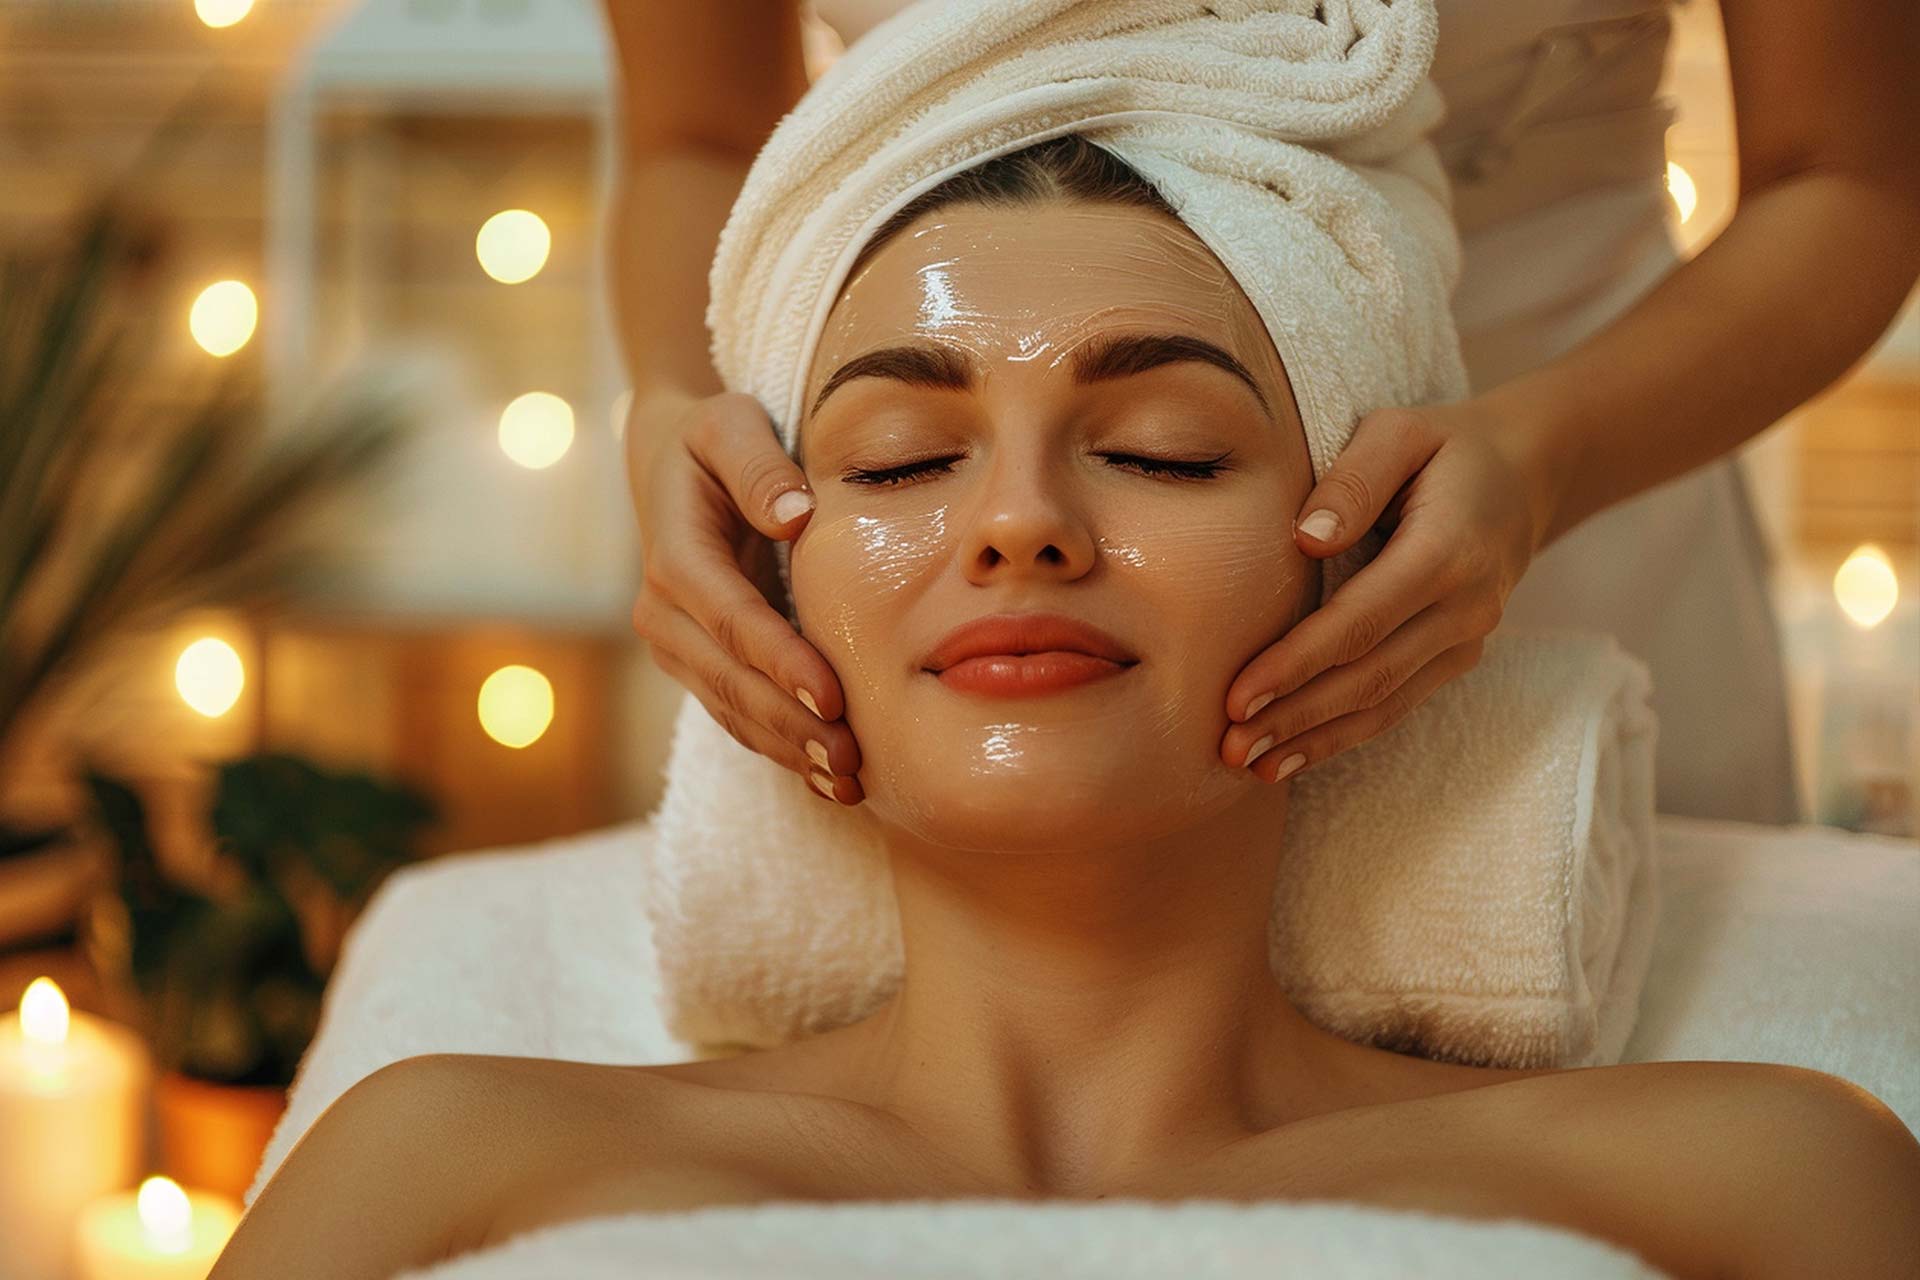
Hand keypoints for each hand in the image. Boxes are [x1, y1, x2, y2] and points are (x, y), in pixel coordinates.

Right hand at [628, 387, 864, 804]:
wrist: (670, 464)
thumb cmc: (714, 439)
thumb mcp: (730, 425)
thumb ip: (759, 466)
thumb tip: (794, 515)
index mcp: (676, 556)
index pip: (734, 621)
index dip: (782, 663)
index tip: (834, 697)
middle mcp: (664, 612)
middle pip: (731, 682)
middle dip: (791, 725)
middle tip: (851, 761)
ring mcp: (676, 646)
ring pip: (732, 710)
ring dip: (788, 750)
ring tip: (848, 784)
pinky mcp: (696, 664)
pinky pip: (735, 715)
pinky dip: (778, 748)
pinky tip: (825, 777)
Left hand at [1220, 401, 1549, 780]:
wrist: (1524, 473)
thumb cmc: (1443, 447)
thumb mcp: (1399, 431)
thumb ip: (1353, 480)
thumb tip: (1305, 540)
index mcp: (1449, 551)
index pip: (1362, 621)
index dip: (1298, 663)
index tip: (1239, 696)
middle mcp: (1466, 607)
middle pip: (1370, 676)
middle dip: (1297, 716)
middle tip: (1231, 745)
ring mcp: (1466, 640)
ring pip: (1385, 704)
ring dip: (1315, 740)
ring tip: (1251, 765)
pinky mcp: (1455, 658)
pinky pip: (1396, 705)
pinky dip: (1343, 736)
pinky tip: (1292, 756)